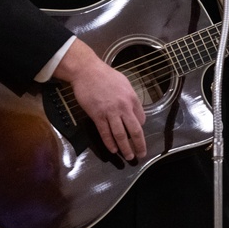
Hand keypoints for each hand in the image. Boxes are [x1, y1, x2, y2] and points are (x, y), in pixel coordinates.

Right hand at [53, 38, 146, 159]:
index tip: (138, 136)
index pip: (141, 119)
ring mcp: (110, 112)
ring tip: (128, 156)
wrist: (87, 71)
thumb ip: (130, 98)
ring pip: (120, 135)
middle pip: (134, 131)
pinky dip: (109, 143)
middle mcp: (123, 107)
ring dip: (125, 148)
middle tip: (141, 154)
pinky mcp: (97, 115)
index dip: (140, 129)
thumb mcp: (124, 83)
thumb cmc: (105, 75)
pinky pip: (105, 133)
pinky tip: (113, 150)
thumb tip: (133, 111)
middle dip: (139, 145)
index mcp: (132, 98)